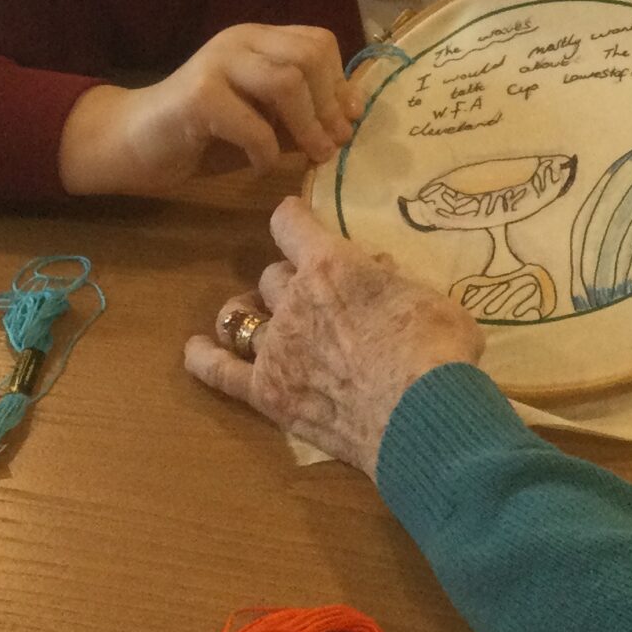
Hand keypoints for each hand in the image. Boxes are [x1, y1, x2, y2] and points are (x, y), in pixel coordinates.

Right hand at [58, 24, 354, 195]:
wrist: (133, 143)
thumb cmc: (202, 135)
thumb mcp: (262, 121)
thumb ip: (298, 115)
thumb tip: (346, 123)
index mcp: (258, 40)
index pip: (317, 42)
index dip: (341, 83)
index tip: (350, 120)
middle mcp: (240, 41)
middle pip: (308, 56)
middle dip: (329, 104)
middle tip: (333, 143)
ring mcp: (216, 64)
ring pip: (286, 82)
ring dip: (308, 127)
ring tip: (311, 155)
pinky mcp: (198, 96)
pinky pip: (253, 123)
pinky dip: (266, 151)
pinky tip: (260, 166)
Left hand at [184, 199, 482, 474]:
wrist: (421, 413)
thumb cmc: (438, 348)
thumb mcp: (431, 298)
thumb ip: (398, 284)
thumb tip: (379, 273)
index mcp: (333, 266)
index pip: (291, 224)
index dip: (292, 218)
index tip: (295, 218)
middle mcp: (294, 299)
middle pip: (272, 275)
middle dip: (290, 280)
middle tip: (314, 296)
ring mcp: (275, 347)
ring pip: (242, 316)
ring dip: (249, 312)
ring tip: (255, 316)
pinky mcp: (268, 393)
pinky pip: (222, 373)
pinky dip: (205, 360)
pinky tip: (194, 352)